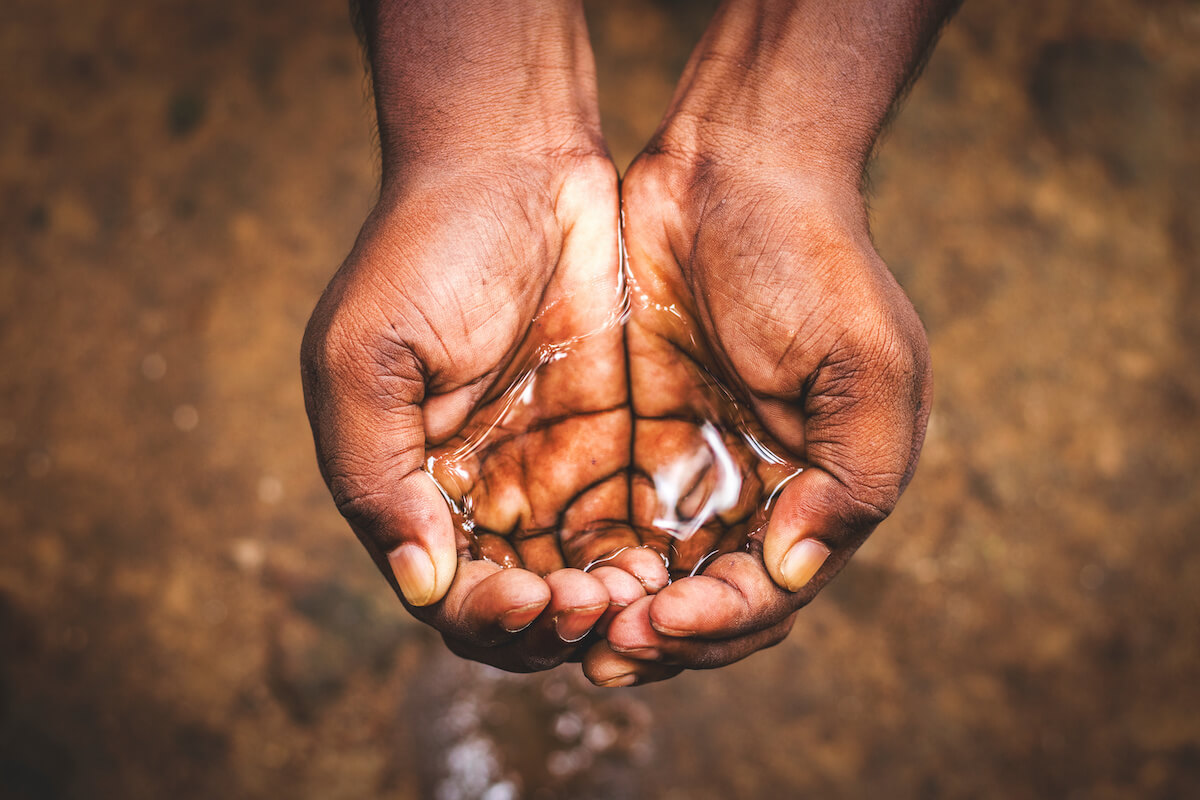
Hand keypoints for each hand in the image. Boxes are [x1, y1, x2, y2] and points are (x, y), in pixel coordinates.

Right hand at [301, 0, 668, 671]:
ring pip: (582, 581)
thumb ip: (376, 477)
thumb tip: (421, 585)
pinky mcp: (613, 439)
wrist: (517, 158)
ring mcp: (550, 467)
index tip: (530, 599)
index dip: (487, 618)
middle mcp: (482, 491)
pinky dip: (647, 560)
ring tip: (637, 593)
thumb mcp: (365, 358)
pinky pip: (632, 524)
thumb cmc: (424, 248)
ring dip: (607, 608)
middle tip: (595, 605)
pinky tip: (667, 560)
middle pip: (522, 608)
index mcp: (413, 485)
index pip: (448, 596)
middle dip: (555, 627)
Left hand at [584, 0, 950, 685]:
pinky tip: (542, 569)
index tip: (665, 619)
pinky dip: (573, 554)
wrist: (731, 168)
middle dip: (657, 637)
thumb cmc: (812, 261)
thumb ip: (855, 481)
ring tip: (567, 620)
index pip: (765, 597)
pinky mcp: (620, 437)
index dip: (720, 624)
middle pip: (700, 607)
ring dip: (608, 611)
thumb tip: (791, 573)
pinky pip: (592, 518)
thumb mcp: (867, 366)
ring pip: (642, 576)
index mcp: (812, 497)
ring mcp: (679, 470)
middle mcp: (745, 498)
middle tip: (605, 648)